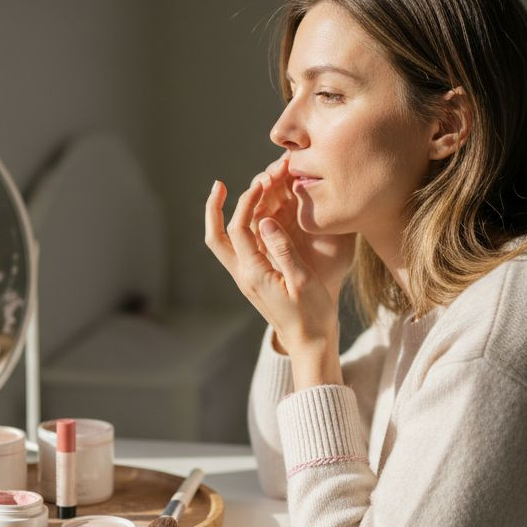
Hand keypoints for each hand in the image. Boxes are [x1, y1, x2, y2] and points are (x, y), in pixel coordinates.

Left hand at [204, 163, 348, 386]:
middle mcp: (243, 275)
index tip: (263, 183)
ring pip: (223, 244)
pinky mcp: (255, 280)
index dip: (247, 201)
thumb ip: (283, 250)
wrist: (310, 343)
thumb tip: (266, 221)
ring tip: (231, 194)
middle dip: (214, 209)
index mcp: (253, 273)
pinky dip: (239, 229)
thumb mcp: (303, 281)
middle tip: (219, 185)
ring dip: (223, 217)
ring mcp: (247, 279)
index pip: (238, 228)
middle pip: (215, 238)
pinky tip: (254, 217)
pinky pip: (238, 250)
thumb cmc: (312, 314)